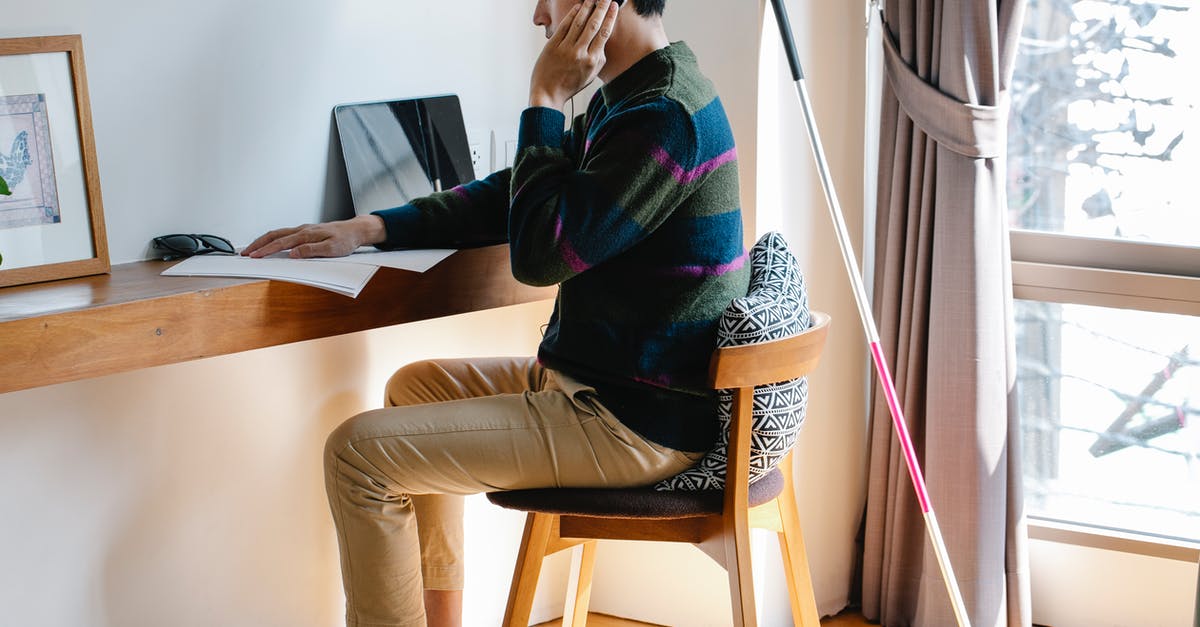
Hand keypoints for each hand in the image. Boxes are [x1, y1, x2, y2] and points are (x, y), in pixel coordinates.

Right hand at [241, 214, 385, 258]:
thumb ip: (312, 251)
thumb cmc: (346, 240)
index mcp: (306, 234)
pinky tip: (269, 244)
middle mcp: (302, 230)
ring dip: (263, 241)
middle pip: (274, 235)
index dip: (266, 250)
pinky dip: (273, 239)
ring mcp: (303, 229)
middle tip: (245, 254)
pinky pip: (284, 234)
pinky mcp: (306, 232)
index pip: (281, 243)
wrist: (356, 230)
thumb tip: (293, 254)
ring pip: (278, 233)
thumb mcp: (332, 249)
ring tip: (252, 250)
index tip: (254, 256)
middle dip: (258, 244)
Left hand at [529, 0, 619, 108]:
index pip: (604, 34)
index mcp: (592, 61)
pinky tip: (578, 7)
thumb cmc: (570, 86)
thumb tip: (602, 42)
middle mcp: (580, 53)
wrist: (548, 94)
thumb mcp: (590, 76)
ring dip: (587, 8)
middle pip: (593, 25)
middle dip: (601, 8)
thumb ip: (599, 60)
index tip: (614, 6)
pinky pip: (564, 26)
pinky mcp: (552, 45)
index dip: (610, 17)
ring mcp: (565, 49)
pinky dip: (572, 15)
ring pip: (579, 23)